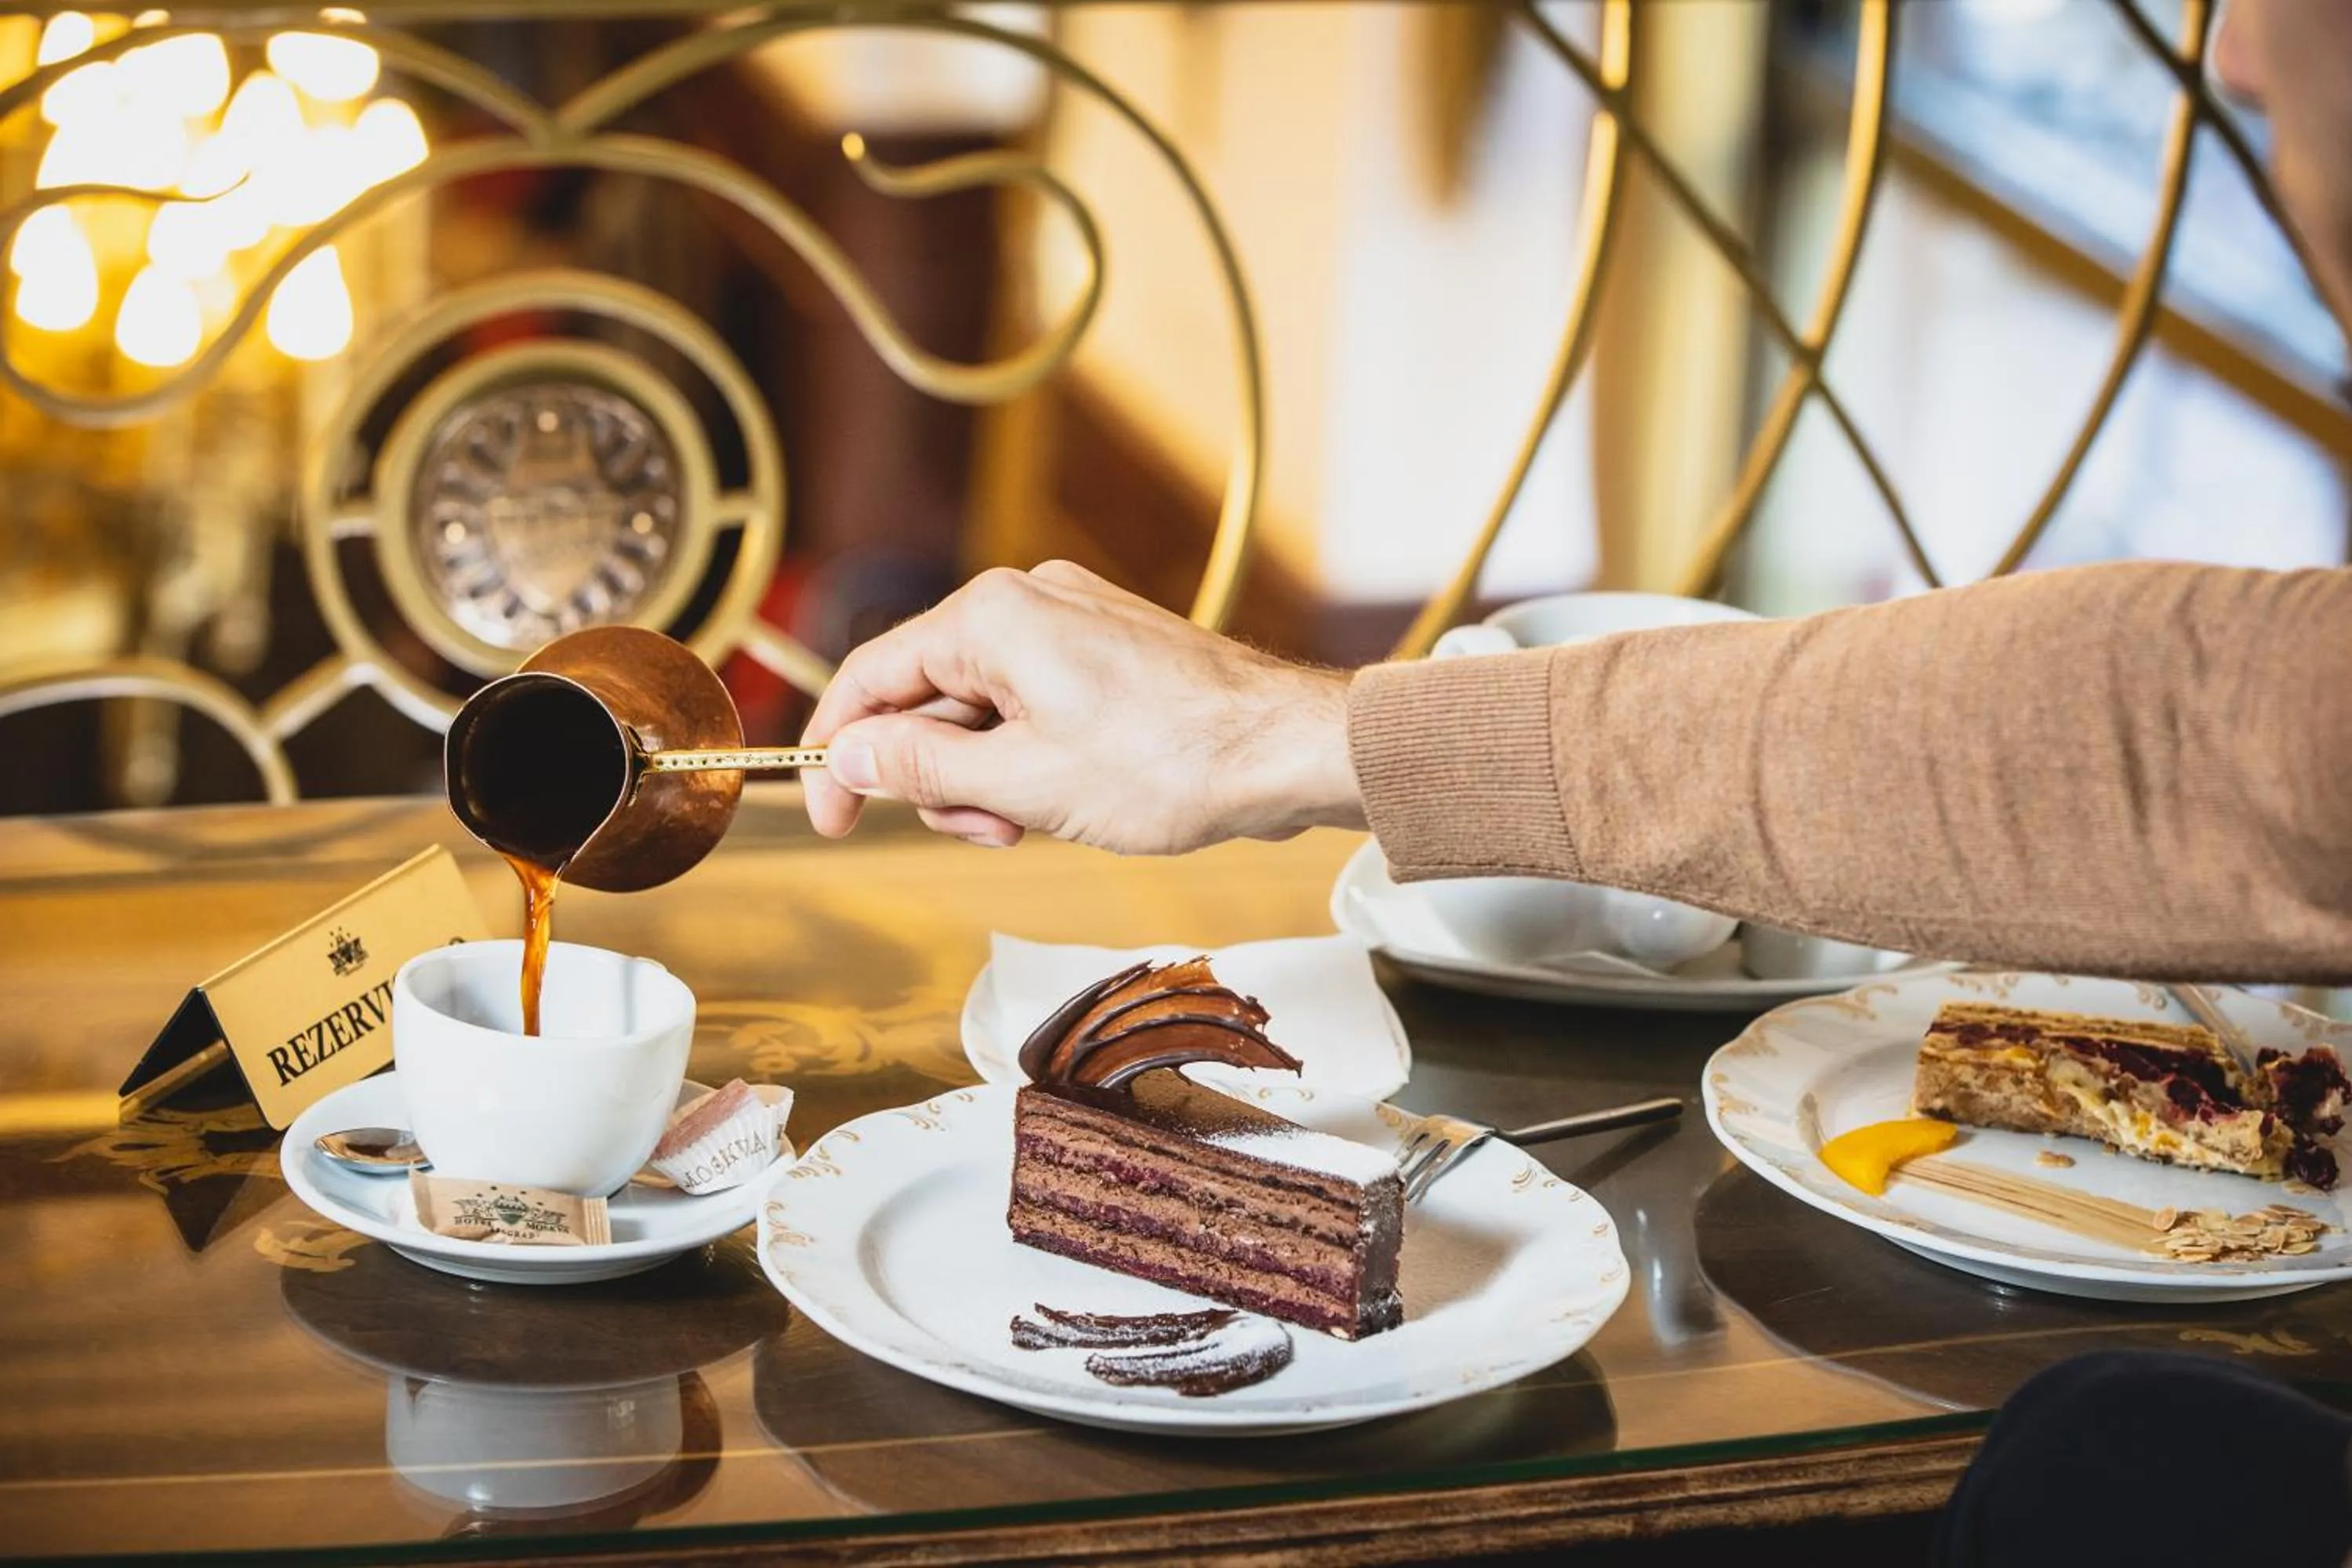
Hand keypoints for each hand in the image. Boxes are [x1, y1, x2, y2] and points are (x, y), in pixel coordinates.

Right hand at [800, 561, 1365, 852]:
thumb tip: (847, 756)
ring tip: (1037, 820)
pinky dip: (1030, 760)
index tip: (828, 816)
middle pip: (926, 696)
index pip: (870, 678)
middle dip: (938, 777)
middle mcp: (1025, 602)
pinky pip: (1032, 706)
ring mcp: (1071, 622)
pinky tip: (1069, 798)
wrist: (1285, 751)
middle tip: (988, 830)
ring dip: (988, 778)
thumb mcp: (1020, 782)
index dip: (837, 754)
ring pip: (981, 710)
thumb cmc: (1171, 761)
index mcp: (990, 617)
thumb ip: (920, 766)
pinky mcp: (1107, 650)